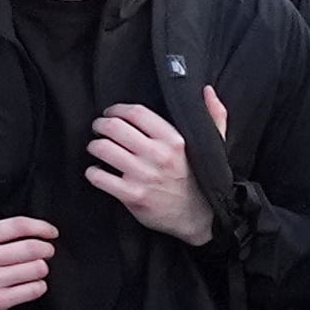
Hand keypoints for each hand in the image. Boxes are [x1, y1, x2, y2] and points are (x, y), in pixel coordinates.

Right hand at [0, 199, 51, 309]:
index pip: (16, 225)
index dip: (40, 227)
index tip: (51, 231)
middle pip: (32, 248)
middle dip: (46, 249)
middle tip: (46, 251)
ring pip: (36, 269)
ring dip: (41, 269)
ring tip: (35, 269)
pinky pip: (34, 289)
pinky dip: (37, 286)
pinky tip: (29, 285)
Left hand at [82, 97, 220, 246]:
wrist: (201, 218)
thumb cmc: (203, 179)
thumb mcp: (216, 146)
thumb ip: (214, 116)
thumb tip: (207, 90)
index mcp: (176, 140)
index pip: (136, 113)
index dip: (116, 110)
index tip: (111, 113)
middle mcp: (158, 155)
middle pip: (113, 127)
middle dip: (100, 126)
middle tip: (99, 129)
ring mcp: (143, 176)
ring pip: (101, 149)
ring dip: (94, 146)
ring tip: (98, 149)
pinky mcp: (132, 195)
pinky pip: (98, 176)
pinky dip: (93, 172)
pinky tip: (99, 173)